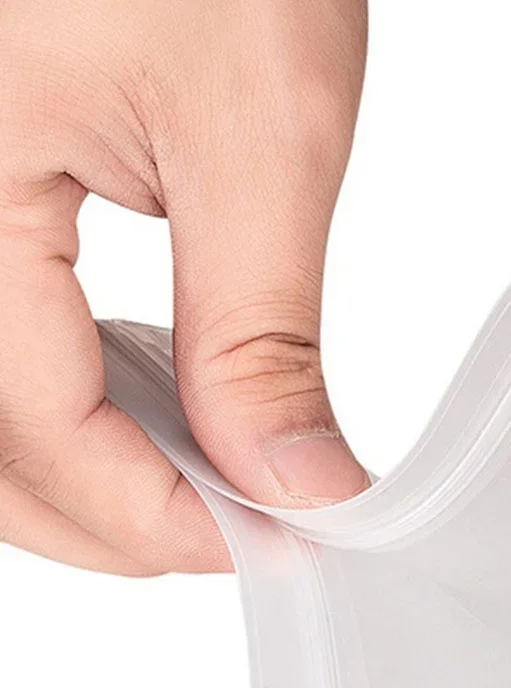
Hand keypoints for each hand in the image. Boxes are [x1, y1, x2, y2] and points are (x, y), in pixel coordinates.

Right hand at [0, 0, 369, 575]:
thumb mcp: (258, 140)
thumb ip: (261, 337)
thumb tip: (290, 482)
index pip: (43, 437)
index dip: (162, 520)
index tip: (270, 546)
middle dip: (118, 516)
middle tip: (241, 532)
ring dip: (87, 468)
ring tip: (204, 478)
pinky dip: (66, 395)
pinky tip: (146, 394)